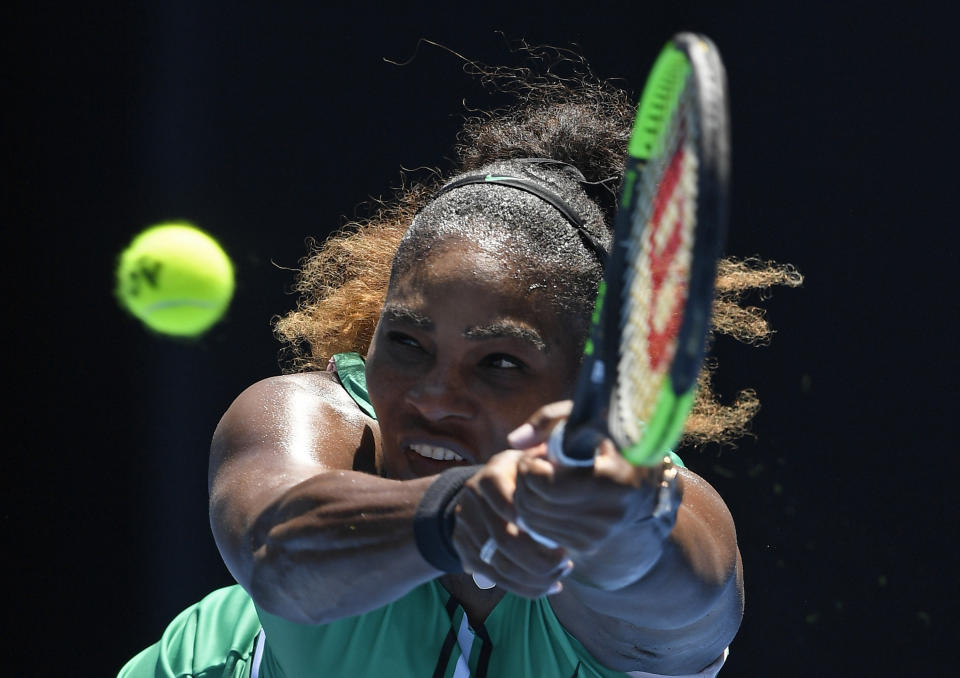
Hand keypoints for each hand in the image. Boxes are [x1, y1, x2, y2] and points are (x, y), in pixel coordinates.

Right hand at [450, 450, 572, 597]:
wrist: (483, 493)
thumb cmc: (522, 477)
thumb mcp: (533, 461)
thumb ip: (549, 461)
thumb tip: (572, 460)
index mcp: (491, 474)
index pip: (505, 499)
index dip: (531, 521)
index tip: (562, 537)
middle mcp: (471, 499)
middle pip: (504, 539)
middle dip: (539, 559)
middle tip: (566, 563)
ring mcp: (464, 526)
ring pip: (499, 564)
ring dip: (534, 577)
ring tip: (560, 576)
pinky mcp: (463, 549)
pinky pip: (494, 577)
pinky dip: (524, 587)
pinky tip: (548, 585)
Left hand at [509, 402, 677, 584]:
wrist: (644, 476)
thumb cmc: (612, 437)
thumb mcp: (586, 414)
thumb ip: (546, 419)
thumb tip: (514, 441)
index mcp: (613, 480)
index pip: (547, 485)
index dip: (530, 466)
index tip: (536, 453)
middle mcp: (608, 514)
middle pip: (535, 505)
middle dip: (523, 481)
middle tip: (531, 464)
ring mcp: (598, 535)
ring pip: (533, 522)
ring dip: (526, 496)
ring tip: (539, 478)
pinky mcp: (587, 546)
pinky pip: (541, 533)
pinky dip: (535, 512)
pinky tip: (547, 495)